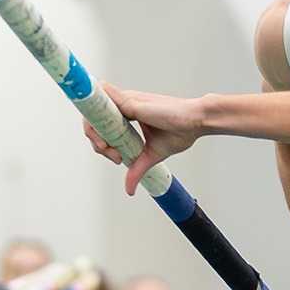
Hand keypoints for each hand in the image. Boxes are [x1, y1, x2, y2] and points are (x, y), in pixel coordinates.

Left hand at [80, 82, 205, 195]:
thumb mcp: (152, 155)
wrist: (197, 121)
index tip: (118, 159)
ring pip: (92, 111)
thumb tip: (129, 190)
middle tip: (116, 157)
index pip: (101, 127)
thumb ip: (137, 169)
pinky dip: (96, 114)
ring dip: (94, 132)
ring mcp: (125, 101)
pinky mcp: (130, 101)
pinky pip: (102, 100)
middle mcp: (123, 106)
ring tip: (111, 150)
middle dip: (96, 142)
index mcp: (127, 116)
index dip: (101, 144)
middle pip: (92, 120)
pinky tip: (105, 134)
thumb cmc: (180, 131)